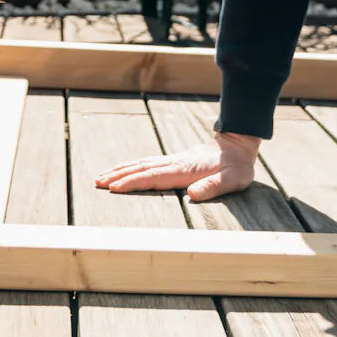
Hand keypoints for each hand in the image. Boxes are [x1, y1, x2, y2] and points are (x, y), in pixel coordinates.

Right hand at [95, 131, 261, 201]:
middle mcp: (174, 163)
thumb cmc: (237, 165)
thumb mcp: (234, 179)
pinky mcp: (175, 160)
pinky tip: (126, 169)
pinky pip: (148, 162)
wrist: (239, 142)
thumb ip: (214, 187)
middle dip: (118, 176)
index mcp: (185, 170)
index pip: (153, 177)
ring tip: (103, 176)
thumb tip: (192, 194)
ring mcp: (173, 160)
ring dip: (121, 170)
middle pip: (141, 169)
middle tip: (97, 182)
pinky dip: (132, 165)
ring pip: (141, 164)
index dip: (133, 182)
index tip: (114, 188)